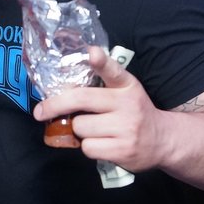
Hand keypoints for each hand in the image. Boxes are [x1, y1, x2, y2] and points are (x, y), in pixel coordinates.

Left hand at [33, 46, 172, 172]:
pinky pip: (88, 148)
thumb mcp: (124, 92)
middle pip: (80, 99)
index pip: (113, 70)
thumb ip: (100, 86)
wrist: (164, 140)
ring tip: (94, 130)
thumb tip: (61, 91)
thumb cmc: (133, 113)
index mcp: (127, 85)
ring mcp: (126, 128)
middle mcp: (128, 104)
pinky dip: (88, 147)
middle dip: (54, 105)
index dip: (101, 62)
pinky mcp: (123, 150)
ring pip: (80, 127)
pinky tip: (102, 144)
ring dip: (79, 131)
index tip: (92, 53)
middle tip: (40, 111)